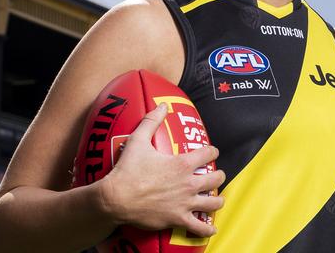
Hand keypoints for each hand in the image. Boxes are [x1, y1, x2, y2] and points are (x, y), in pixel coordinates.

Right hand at [98, 103, 225, 236]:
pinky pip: (199, 227)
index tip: (212, 151)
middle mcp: (188, 183)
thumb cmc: (127, 170)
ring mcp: (185, 203)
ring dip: (217, 200)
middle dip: (218, 175)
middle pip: (216, 178)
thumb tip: (162, 105)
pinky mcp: (178, 219)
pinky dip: (207, 228)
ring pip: (213, 203)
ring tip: (218, 198)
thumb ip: (151, 121)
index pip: (208, 153)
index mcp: (182, 163)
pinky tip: (212, 228)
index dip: (212, 151)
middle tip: (216, 174)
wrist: (116, 199)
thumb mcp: (138, 140)